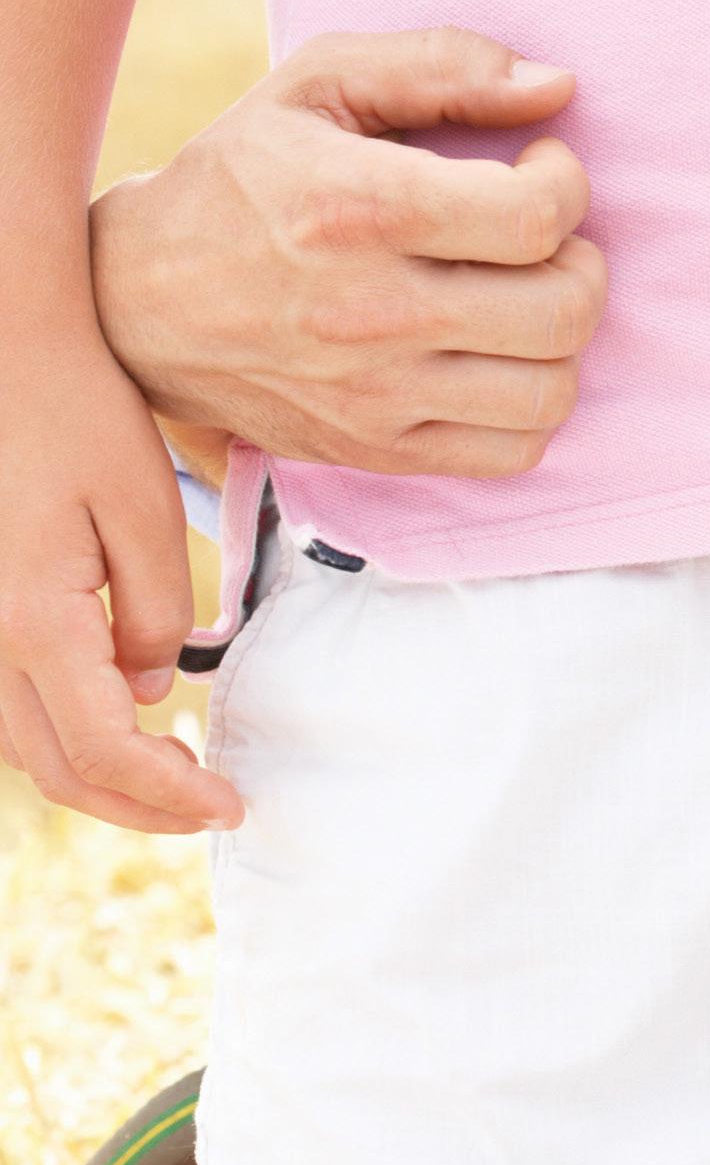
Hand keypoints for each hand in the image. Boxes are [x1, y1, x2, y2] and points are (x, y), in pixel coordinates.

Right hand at [0, 342, 235, 833]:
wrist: (7, 358)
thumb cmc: (80, 419)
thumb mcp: (145, 510)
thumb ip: (157, 613)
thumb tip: (149, 694)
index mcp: (32, 623)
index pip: (104, 751)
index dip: (169, 794)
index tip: (231, 805)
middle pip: (58, 771)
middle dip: (139, 806)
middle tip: (213, 807)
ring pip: (27, 749)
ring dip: (101, 779)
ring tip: (177, 776)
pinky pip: (13, 708)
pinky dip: (67, 738)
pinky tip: (124, 723)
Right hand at [89, 29, 603, 477]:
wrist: (129, 302)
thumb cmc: (235, 177)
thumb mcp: (317, 84)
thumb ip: (441, 64)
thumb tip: (557, 86)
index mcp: (361, 210)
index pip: (536, 218)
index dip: (567, 182)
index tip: (538, 166)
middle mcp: (372, 314)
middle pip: (563, 308)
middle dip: (580, 257)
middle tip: (537, 233)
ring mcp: (374, 396)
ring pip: (551, 391)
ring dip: (561, 335)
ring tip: (520, 294)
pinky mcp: (372, 450)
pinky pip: (511, 451)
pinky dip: (530, 403)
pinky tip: (495, 353)